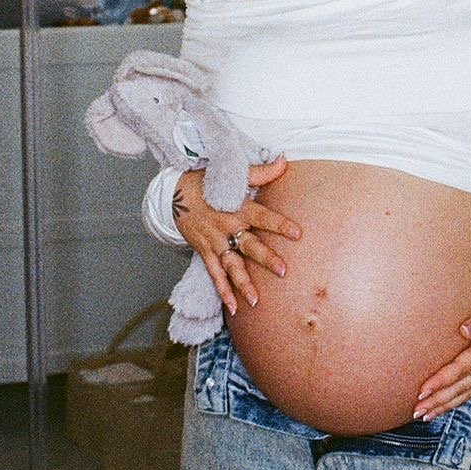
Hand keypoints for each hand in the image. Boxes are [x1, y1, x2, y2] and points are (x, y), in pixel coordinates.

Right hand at [172, 157, 300, 316]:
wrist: (173, 194)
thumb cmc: (206, 183)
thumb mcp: (231, 174)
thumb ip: (260, 172)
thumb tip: (284, 160)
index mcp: (237, 207)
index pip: (262, 216)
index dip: (279, 224)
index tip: (297, 234)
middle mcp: (227, 227)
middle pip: (249, 245)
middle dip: (265, 258)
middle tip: (283, 271)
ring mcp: (215, 242)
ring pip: (231, 265)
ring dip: (243, 283)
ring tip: (256, 300)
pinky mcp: (204, 252)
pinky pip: (214, 274)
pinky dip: (223, 291)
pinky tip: (233, 308)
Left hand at [414, 294, 470, 420]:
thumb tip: (462, 329)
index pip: (461, 369)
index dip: (441, 381)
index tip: (424, 390)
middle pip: (460, 388)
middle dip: (438, 401)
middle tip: (418, 411)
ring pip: (467, 394)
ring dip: (446, 406)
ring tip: (427, 415)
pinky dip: (459, 401)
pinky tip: (447, 406)